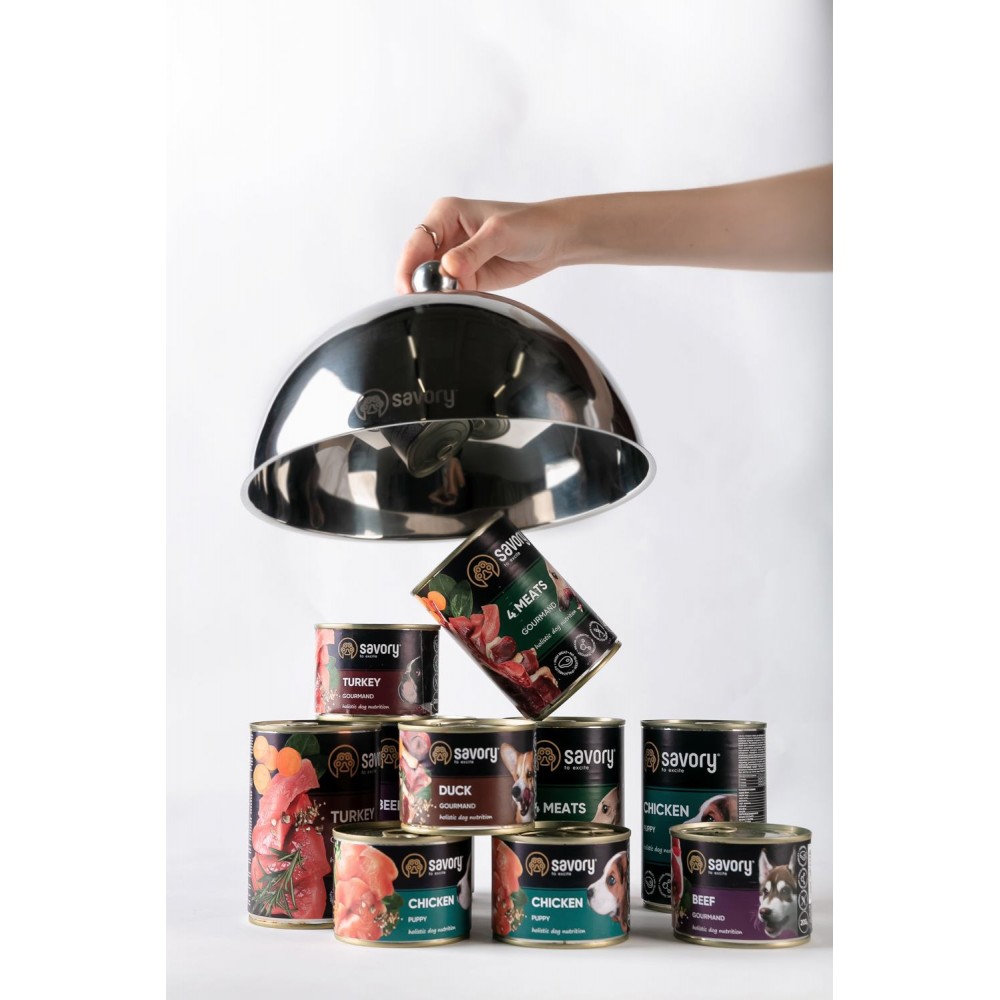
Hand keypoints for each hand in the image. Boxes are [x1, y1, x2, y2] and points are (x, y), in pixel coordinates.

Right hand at [394, 198, 571, 293]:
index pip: (416, 243)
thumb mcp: (500, 233)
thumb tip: (448, 268)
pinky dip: (452, 300)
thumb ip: (473, 252)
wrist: (554, 241)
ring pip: (432, 282)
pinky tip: (461, 300)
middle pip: (418, 265)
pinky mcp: (466, 278)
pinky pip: (450, 293)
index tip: (409, 289)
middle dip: (421, 284)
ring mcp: (454, 259)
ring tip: (452, 299)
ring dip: (437, 294)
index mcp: (445, 214)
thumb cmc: (529, 225)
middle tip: (429, 300)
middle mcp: (445, 235)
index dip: (409, 267)